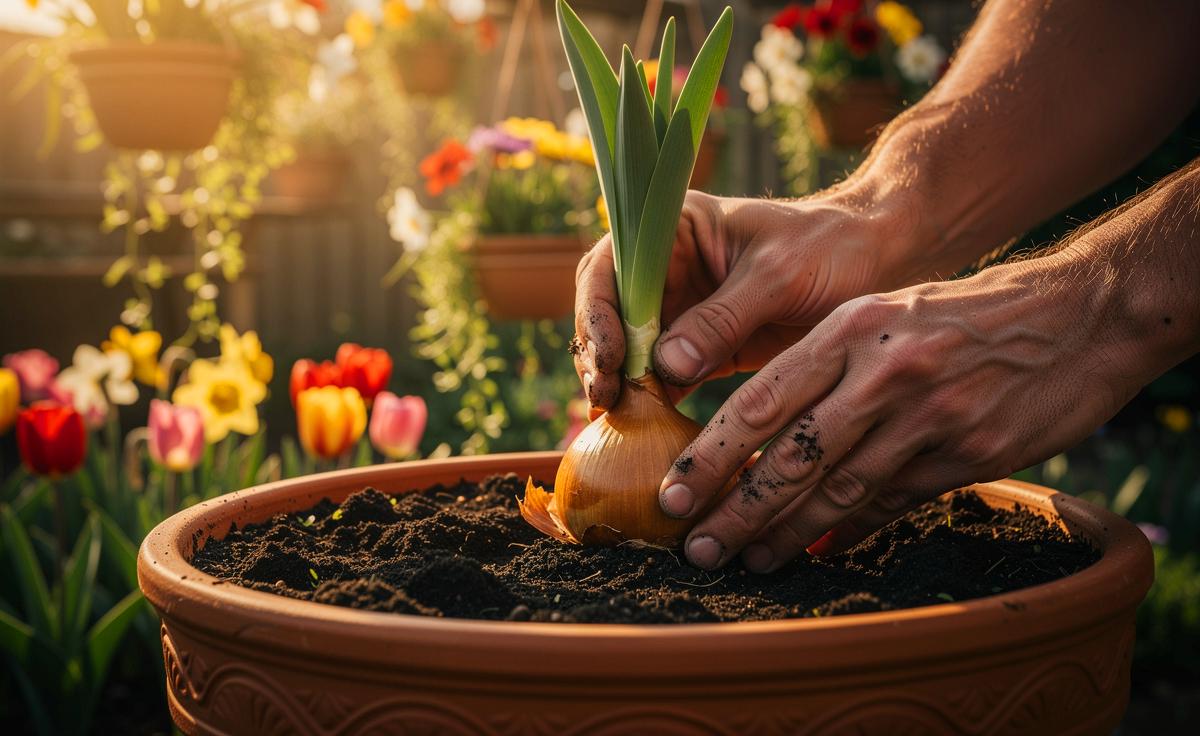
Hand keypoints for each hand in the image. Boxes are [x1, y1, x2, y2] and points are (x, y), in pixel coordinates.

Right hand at [572, 189, 913, 410]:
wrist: (879, 265)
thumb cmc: (830, 248)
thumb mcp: (778, 275)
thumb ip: (723, 316)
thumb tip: (666, 364)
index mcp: (673, 231)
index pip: (611, 268)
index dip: (599, 313)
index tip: (611, 357)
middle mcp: (667, 270)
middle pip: (610, 316)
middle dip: (600, 357)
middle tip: (604, 400)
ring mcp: (683, 313)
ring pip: (630, 354)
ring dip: (620, 387)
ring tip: (615, 421)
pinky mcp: (704, 351)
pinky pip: (665, 380)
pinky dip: (652, 405)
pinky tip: (646, 432)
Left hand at [660, 253, 1143, 571]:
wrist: (1077, 315)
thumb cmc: (963, 313)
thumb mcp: (885, 314)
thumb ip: (823, 368)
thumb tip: (759, 436)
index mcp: (852, 329)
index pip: (762, 401)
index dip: (711, 455)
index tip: (674, 494)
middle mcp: (885, 373)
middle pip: (792, 456)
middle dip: (737, 509)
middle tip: (697, 547)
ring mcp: (931, 417)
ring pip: (840, 489)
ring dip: (788, 532)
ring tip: (750, 558)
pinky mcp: (972, 454)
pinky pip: (895, 502)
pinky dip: (852, 531)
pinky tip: (821, 550)